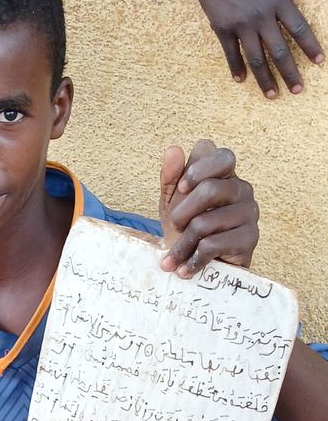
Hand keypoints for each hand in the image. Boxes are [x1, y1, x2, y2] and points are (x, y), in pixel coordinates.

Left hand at [158, 139, 257, 277]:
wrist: (201, 270)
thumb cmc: (187, 233)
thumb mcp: (172, 204)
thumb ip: (170, 177)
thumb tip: (173, 150)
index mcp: (225, 175)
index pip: (220, 155)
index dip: (197, 170)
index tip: (181, 189)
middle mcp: (242, 189)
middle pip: (210, 190)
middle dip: (182, 213)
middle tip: (175, 228)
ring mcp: (249, 213)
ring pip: (206, 222)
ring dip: (183, 244)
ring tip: (174, 258)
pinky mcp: (249, 238)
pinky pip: (213, 245)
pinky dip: (193, 260)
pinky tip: (186, 269)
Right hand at [178, 0, 325, 97]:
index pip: (299, 28)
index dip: (310, 46)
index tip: (319, 62)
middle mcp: (261, 15)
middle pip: (280, 50)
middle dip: (290, 72)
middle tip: (297, 90)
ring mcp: (241, 24)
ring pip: (257, 58)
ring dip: (265, 79)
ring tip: (272, 95)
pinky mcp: (223, 28)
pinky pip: (232, 53)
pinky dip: (237, 68)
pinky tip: (241, 80)